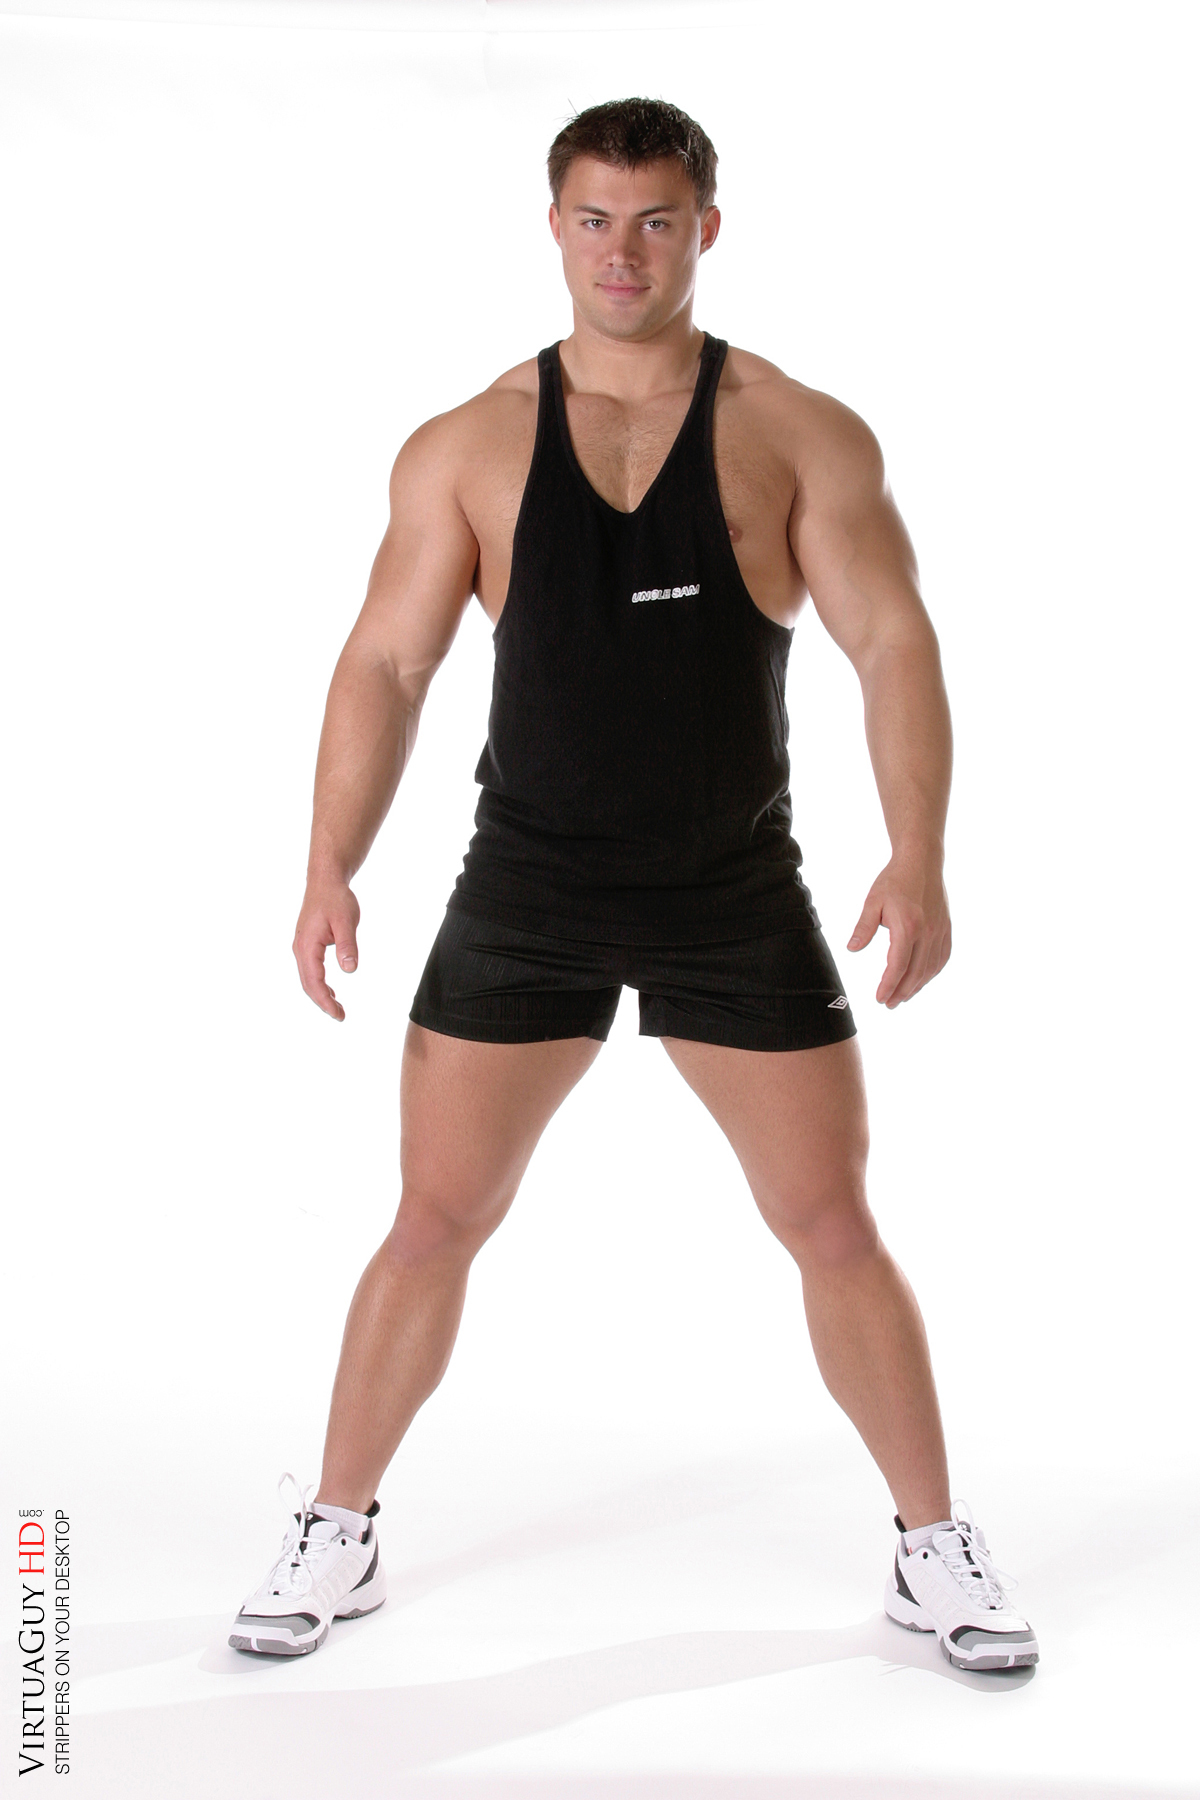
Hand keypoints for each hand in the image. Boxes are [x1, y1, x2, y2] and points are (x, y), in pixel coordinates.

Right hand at [293, 880, 360, 1020]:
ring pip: (308, 978)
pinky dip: (319, 984)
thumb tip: (350, 969)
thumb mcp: (346, 921)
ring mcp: (302, 947)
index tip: (338, 1014)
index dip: (325, 1001)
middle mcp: (300, 948)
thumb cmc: (336, 898)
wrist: (325, 881)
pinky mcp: (307, 945)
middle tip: (340, 1016)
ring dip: (320, 995)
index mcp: (307, 945)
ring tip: (337, 1009)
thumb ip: (347, 945)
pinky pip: (310, 970)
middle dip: (323, 1002)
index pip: (314, 981)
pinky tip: (331, 992)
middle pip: (308, 984)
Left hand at [847, 854, 950, 1007]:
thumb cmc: (894, 880)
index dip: (889, 986)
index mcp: (907, 927)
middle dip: (902, 992)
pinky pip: (942, 957)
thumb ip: (863, 928)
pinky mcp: (946, 928)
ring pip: (931, 968)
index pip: (898, 966)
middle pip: (916, 973)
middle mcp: (927, 932)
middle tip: (889, 1004)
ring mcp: (940, 931)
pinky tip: (922, 979)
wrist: (922, 861)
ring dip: (917, 986)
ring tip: (903, 997)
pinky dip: (932, 972)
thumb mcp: (872, 902)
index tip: (880, 999)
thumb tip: (852, 949)